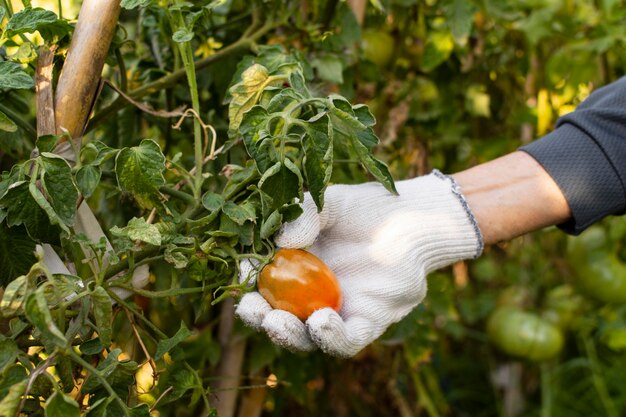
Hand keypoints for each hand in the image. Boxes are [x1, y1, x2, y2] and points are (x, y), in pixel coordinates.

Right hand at [235, 171, 482, 356]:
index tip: (242, 274)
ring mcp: (340, 311)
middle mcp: (312, 295)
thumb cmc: (367, 208)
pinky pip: (346, 341)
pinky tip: (321, 321)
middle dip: (260, 318)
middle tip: (252, 309)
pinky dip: (331, 338)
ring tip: (278, 322)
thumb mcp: (328, 202)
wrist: (413, 217)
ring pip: (307, 338)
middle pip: (278, 318)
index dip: (248, 284)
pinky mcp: (369, 321)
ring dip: (288, 335)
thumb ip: (303, 214)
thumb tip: (280, 242)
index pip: (263, 284)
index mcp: (295, 268)